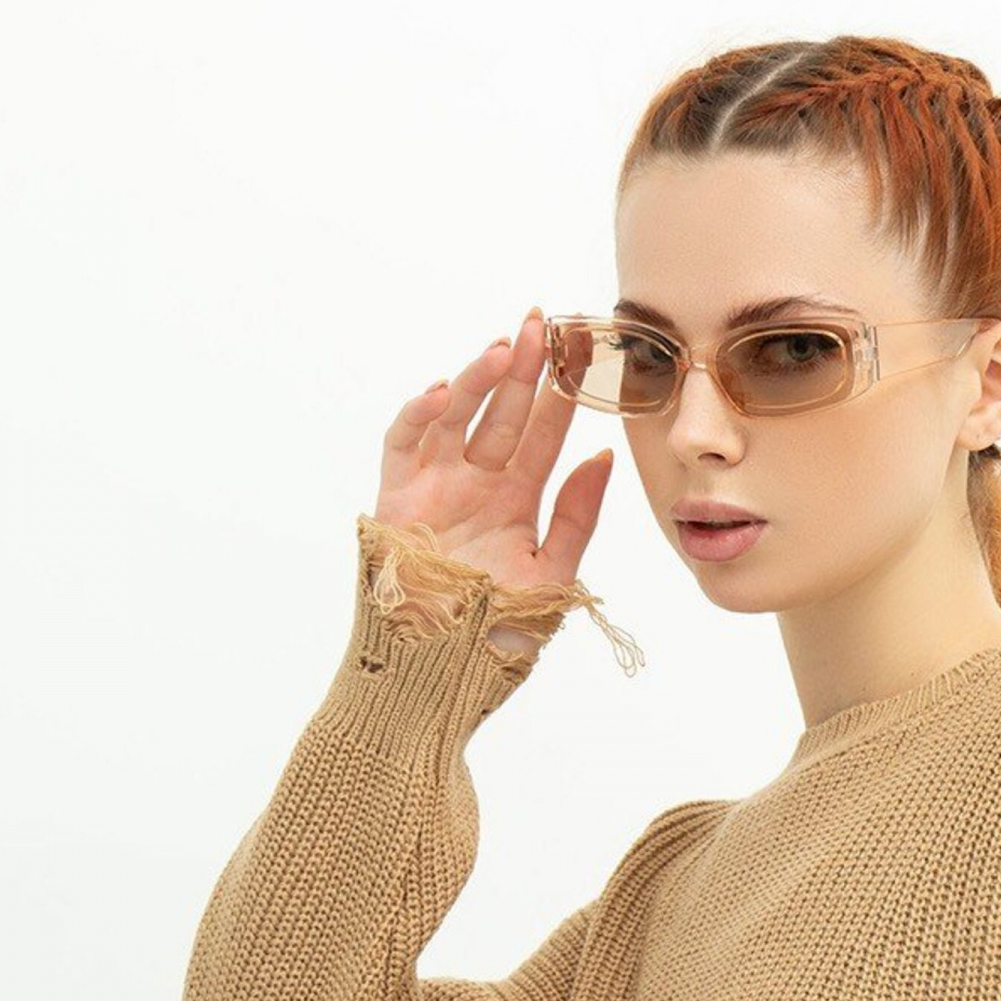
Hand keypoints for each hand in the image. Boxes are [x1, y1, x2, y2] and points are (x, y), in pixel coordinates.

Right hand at [374, 309, 615, 650]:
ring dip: (479, 381)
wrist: (444, 675)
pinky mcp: (398, 499)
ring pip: (457, 417)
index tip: (584, 356)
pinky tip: (445, 391)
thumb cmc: (497, 638)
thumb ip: (577, 516)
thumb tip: (602, 457)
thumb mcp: (553, 574)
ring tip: (506, 349)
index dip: (561, 397)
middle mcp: (476, 486)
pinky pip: (403, 444)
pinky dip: (419, 415)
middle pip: (503, 415)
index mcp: (516, 502)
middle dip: (523, 369)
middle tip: (544, 325)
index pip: (543, 438)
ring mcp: (436, 488)